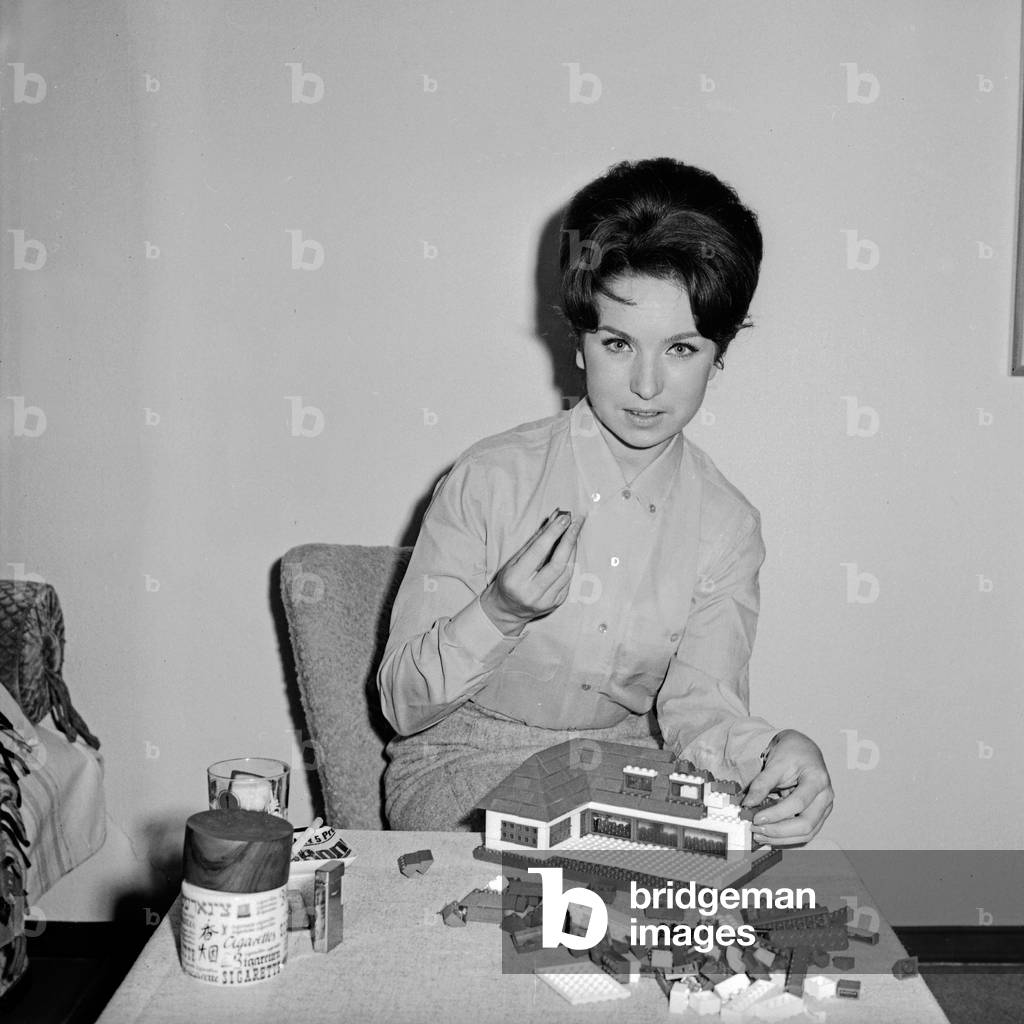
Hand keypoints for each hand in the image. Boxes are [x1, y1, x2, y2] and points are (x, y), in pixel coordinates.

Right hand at [479, 509, 584, 635]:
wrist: (507, 609)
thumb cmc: (509, 580)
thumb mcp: (514, 559)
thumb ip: (536, 539)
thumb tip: (554, 518)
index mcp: (515, 579)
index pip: (538, 552)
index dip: (553, 533)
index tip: (564, 518)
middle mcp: (531, 592)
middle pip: (557, 564)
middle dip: (569, 540)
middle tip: (576, 522)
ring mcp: (546, 601)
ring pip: (567, 571)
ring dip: (573, 549)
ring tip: (574, 532)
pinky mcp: (556, 603)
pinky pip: (568, 579)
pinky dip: (571, 562)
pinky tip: (571, 549)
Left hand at [742, 729, 833, 846]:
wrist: (802, 749)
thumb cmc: (792, 752)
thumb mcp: (775, 763)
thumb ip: (761, 784)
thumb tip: (748, 804)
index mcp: (818, 780)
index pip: (798, 803)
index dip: (776, 813)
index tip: (756, 817)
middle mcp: (825, 798)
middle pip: (806, 824)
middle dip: (779, 831)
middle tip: (756, 828)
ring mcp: (823, 809)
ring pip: (806, 833)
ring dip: (781, 838)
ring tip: (759, 835)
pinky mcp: (816, 816)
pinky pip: (803, 833)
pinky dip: (786, 837)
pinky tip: (769, 835)